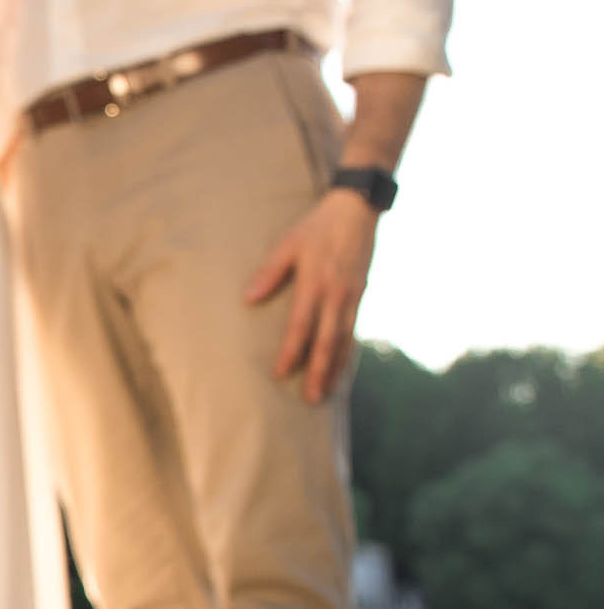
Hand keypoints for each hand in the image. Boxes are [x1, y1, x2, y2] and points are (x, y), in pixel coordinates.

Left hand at [244, 187, 378, 403]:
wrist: (357, 211)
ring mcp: (352, 297)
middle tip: (311, 398)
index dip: (291, 351)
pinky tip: (342, 367)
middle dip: (318, 371)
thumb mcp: (289, 244)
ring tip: (327, 391)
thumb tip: (248, 299)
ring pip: (344, 340)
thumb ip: (269, 272)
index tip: (280, 373)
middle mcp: (336, 295)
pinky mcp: (360, 295)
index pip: (301, 325)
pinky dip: (348, 351)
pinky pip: (353, 330)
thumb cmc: (317, 227)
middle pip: (327, 341)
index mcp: (315, 283)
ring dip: (335, 367)